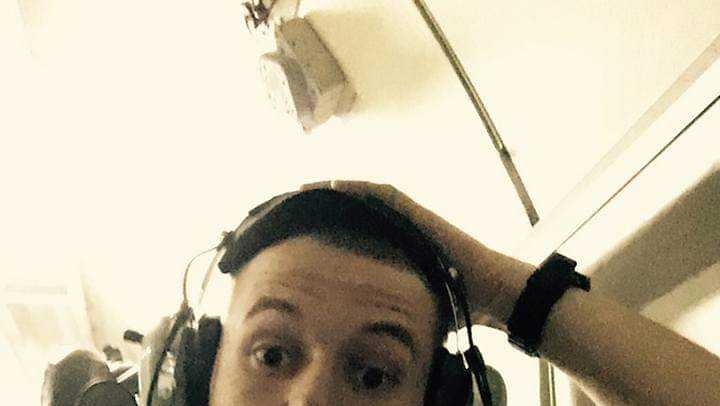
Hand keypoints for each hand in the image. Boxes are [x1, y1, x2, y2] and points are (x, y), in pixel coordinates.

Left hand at [300, 180, 533, 331]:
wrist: (489, 292)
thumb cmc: (458, 299)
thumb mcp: (417, 302)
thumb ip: (398, 308)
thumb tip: (376, 333)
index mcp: (398, 246)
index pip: (359, 227)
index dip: (332, 221)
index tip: (301, 224)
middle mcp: (402, 227)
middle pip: (359, 207)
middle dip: (327, 201)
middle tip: (294, 198)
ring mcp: (411, 218)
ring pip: (368, 195)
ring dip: (338, 188)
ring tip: (306, 186)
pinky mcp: (419, 213)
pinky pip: (385, 194)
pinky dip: (360, 188)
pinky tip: (336, 184)